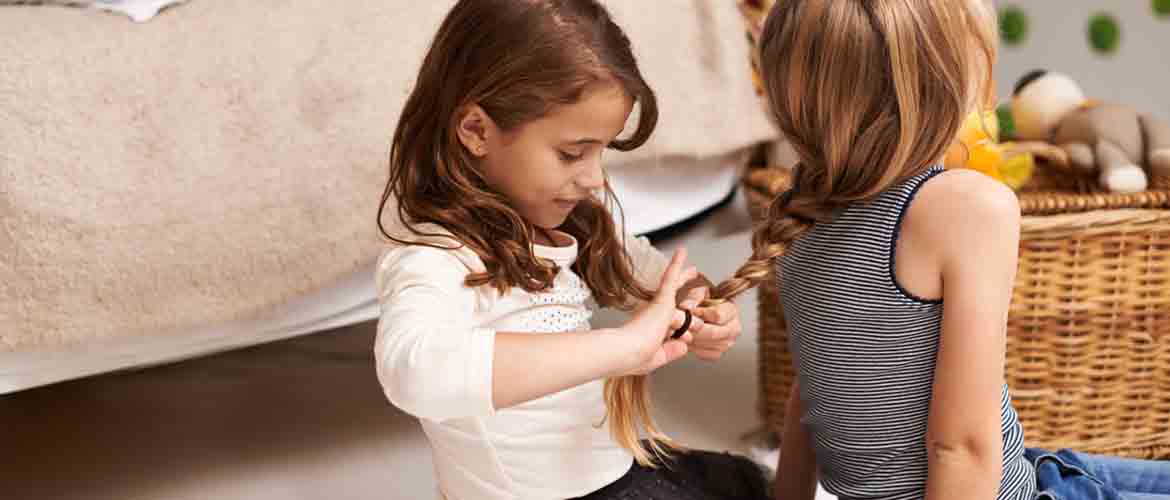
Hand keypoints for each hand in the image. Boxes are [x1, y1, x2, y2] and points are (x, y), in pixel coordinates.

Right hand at [611, 248, 704, 375]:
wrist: (628, 351)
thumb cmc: (636, 356)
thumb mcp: (659, 357)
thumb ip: (672, 350)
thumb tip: (684, 345)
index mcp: (652, 331)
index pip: (671, 325)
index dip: (682, 329)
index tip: (688, 336)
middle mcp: (654, 316)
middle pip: (675, 303)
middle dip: (686, 294)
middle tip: (692, 279)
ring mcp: (659, 306)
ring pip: (676, 290)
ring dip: (684, 279)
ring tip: (694, 269)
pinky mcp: (662, 299)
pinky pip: (671, 278)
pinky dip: (677, 265)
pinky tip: (682, 252)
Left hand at [679, 287, 741, 361]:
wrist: (699, 311)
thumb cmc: (700, 300)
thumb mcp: (698, 291)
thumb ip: (693, 297)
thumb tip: (686, 307)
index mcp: (732, 310)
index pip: (718, 316)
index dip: (701, 313)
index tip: (690, 310)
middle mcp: (734, 328)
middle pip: (713, 333)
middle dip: (695, 328)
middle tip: (682, 323)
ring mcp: (727, 343)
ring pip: (706, 344)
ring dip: (692, 337)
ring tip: (683, 329)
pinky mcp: (717, 353)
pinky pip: (703, 353)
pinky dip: (692, 347)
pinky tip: (687, 338)